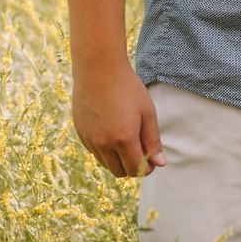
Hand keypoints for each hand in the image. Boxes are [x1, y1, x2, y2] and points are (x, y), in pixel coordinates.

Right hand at [71, 57, 165, 176]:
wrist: (98, 69)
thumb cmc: (128, 88)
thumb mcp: (147, 112)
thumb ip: (153, 140)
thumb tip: (160, 164)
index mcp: (123, 139)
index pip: (135, 169)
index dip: (146, 168)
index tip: (152, 160)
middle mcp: (103, 144)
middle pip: (119, 172)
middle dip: (132, 166)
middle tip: (141, 150)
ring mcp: (89, 140)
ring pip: (105, 164)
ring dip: (117, 159)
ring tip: (126, 139)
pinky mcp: (80, 134)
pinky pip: (94, 152)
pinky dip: (105, 150)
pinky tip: (112, 131)